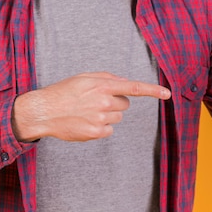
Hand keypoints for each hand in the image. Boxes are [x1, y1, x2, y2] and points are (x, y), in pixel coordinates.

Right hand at [11, 72, 170, 141]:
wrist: (44, 111)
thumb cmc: (64, 92)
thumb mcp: (84, 77)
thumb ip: (106, 78)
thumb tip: (124, 83)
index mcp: (103, 86)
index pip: (134, 88)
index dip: (153, 90)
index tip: (167, 94)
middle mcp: (104, 102)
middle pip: (125, 104)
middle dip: (115, 102)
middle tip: (95, 101)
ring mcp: (101, 119)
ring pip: (117, 118)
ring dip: (107, 115)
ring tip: (87, 112)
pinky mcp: (96, 133)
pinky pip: (109, 130)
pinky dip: (100, 127)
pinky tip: (86, 122)